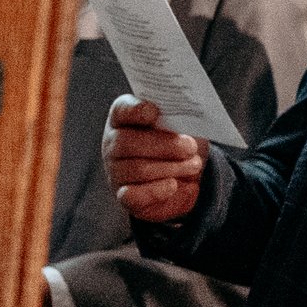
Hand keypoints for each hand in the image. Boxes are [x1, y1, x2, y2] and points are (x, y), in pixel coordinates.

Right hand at [103, 96, 204, 221]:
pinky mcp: (125, 196)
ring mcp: (116, 171)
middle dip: (164, 145)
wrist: (183, 180)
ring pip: (136, 169)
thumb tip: (189, 114)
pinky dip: (156, 190)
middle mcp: (113, 144)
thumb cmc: (179, 145)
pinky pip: (133, 195)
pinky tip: (173, 185)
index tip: (154, 112)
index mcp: (124, 119)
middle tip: (190, 147)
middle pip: (126, 142)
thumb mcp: (183, 126)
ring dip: (171, 167)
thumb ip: (180, 117)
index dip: (135, 110)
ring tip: (194, 165)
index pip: (121, 110)